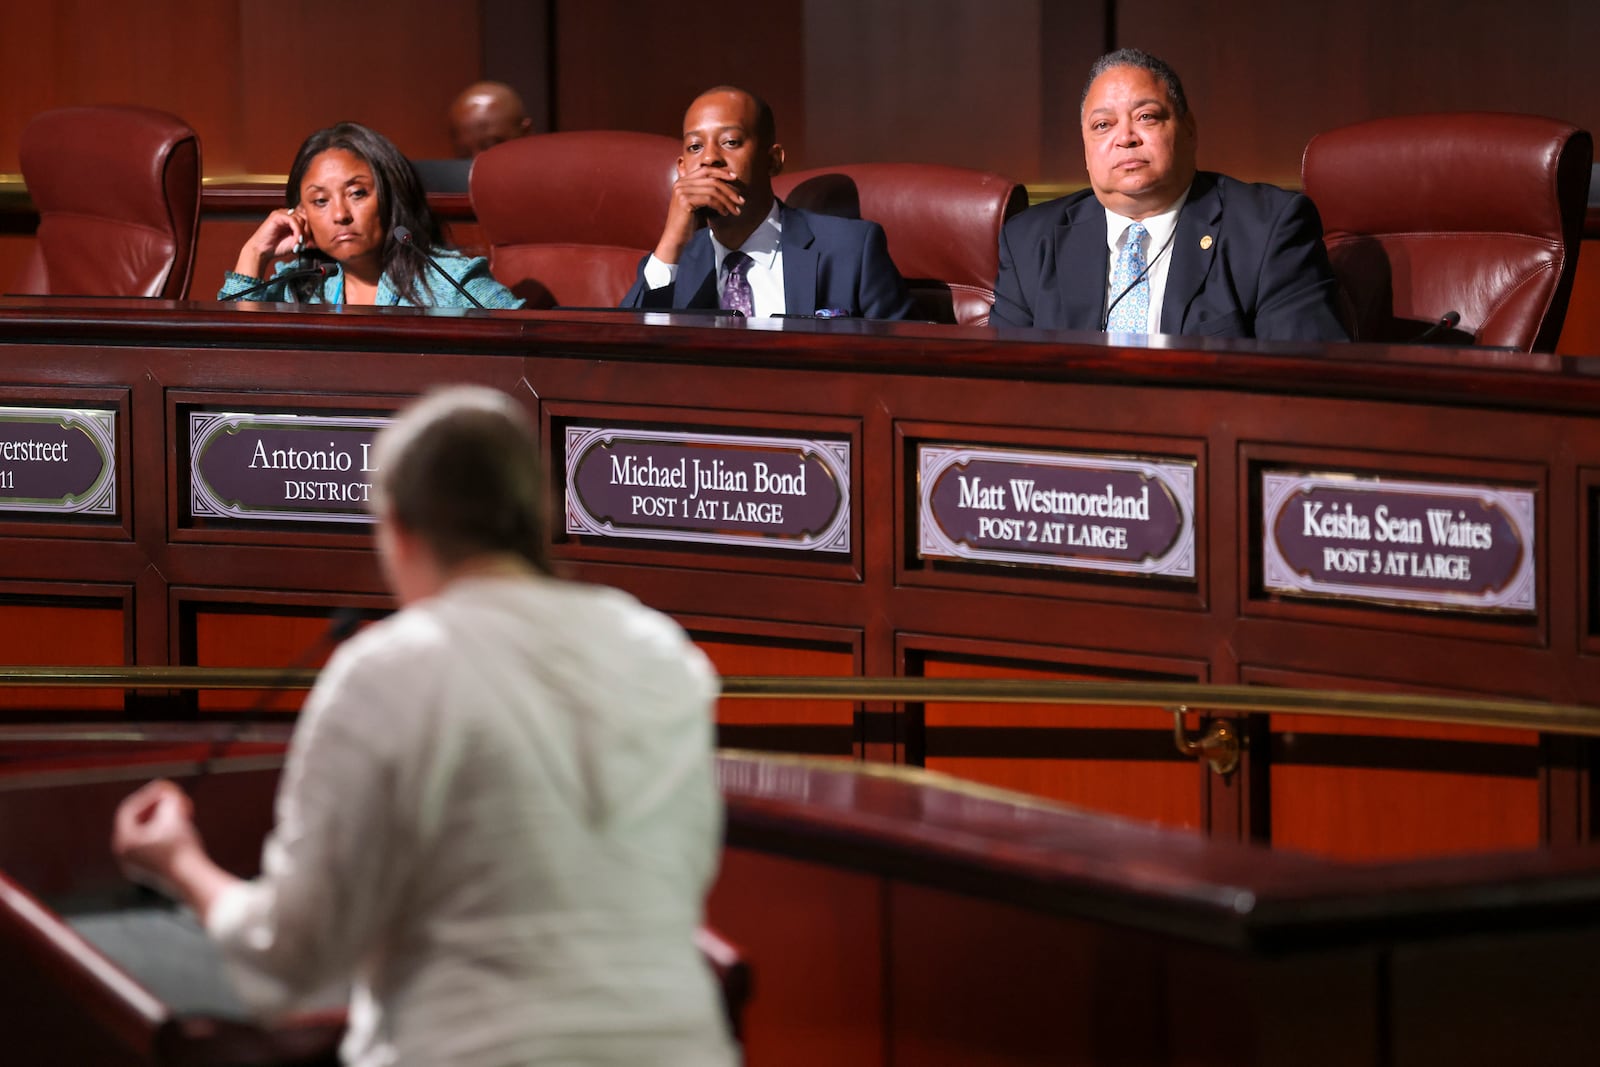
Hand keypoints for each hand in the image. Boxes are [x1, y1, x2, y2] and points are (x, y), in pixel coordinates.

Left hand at [112, 779, 201, 894]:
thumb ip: (167, 799)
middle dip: (157, 807)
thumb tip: (166, 794)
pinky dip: (166, 835)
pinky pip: (153, 847)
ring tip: (184, 815)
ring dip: (163, 820)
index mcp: (123, 842)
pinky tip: (185, 834)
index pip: (128, 809)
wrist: (194, 884)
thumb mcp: (174, 816)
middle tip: (175, 799)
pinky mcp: (150, 873)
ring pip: (146, 835)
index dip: (147, 794)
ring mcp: (136, 866)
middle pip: (136, 822)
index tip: (165, 786)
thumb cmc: (183, 849)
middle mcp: (125, 855)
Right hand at [234, 207, 309, 279]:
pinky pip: (292, 220)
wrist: (263, 251)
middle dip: (309, 230)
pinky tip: (296, 239)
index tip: (311, 242)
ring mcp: (282, 213)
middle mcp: (287, 214)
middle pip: (306, 216)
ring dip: (303, 232)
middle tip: (306, 242)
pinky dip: (297, 231)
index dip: (311, 230)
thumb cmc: (277, 247)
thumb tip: (319, 241)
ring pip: (300, 218)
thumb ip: (307, 240)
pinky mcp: (277, 216)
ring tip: (299, 242)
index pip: (308, 218)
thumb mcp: (297, 243)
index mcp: (292, 219)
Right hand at [653, 163, 744, 263]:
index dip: (721, 172)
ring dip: (727, 200)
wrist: (676, 237)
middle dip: (729, 190)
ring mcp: (682, 191)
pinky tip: (725, 213)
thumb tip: (730, 185)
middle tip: (741, 200)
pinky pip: (709, 199)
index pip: (705, 170)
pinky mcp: (685, 201)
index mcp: (683, 181)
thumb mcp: (700, 204)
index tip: (735, 178)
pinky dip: (720, 206)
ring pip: (713, 190)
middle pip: (711, 180)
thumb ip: (708, 192)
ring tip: (736, 210)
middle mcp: (681, 183)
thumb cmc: (689, 222)